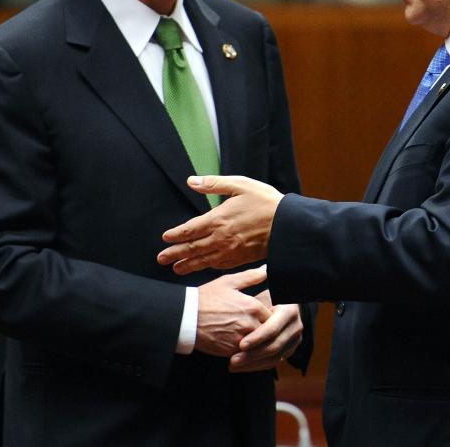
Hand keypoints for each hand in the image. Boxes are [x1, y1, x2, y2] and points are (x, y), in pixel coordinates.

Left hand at [157, 175, 283, 274]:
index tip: (165, 238)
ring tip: (176, 268)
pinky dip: (207, 266)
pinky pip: (219, 265)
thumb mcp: (240, 185)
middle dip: (175, 253)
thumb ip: (213, 184)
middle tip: (161, 259)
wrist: (288, 225)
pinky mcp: (241, 258)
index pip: (189, 230)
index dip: (175, 235)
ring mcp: (231, 251)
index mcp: (218, 219)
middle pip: (192, 247)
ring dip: (188, 264)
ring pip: (203, 259)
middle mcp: (221, 238)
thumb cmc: (265, 202)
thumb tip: (191, 181)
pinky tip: (203, 266)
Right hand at [194, 266, 271, 357]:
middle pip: (269, 331)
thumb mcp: (229, 282)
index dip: (271, 315)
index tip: (269, 315)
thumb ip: (252, 276)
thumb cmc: (206, 297)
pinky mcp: (231, 351)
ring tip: (254, 336)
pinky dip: (248, 350)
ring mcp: (240, 339)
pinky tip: (244, 345)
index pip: (274, 314)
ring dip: (259, 341)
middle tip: (265, 328)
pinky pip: (247, 354)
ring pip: (259, 344)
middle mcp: (249, 323)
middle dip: (267, 329)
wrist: (185, 317)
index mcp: (252, 306)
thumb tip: (267, 269)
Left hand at [229, 289, 302, 372]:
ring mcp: (295, 340)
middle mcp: (296, 326)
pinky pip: (274, 362)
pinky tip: (242, 366)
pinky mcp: (290, 350)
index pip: (273, 329)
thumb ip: (253, 307)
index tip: (240, 345)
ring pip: (275, 358)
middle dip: (252, 355)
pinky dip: (257, 365)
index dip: (257, 338)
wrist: (283, 303)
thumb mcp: (262, 297)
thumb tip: (236, 313)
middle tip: (233, 360)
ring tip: (233, 366)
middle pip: (274, 346)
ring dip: (252, 364)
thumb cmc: (267, 297)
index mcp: (290, 311)